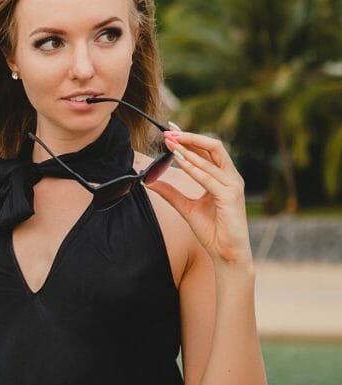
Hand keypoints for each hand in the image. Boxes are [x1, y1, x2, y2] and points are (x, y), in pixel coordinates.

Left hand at [147, 129, 252, 267]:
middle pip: (213, 147)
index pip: (207, 151)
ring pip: (211, 159)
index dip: (190, 138)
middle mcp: (231, 178)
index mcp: (223, 178)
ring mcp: (233, 186)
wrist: (226, 253)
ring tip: (169, 142)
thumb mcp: (186, 208)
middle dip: (190, 137)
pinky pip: (209, 178)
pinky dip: (193, 168)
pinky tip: (179, 161)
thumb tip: (151, 181)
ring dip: (188, 149)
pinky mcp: (230, 196)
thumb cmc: (212, 231)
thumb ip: (171, 193)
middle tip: (168, 133)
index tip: (170, 130)